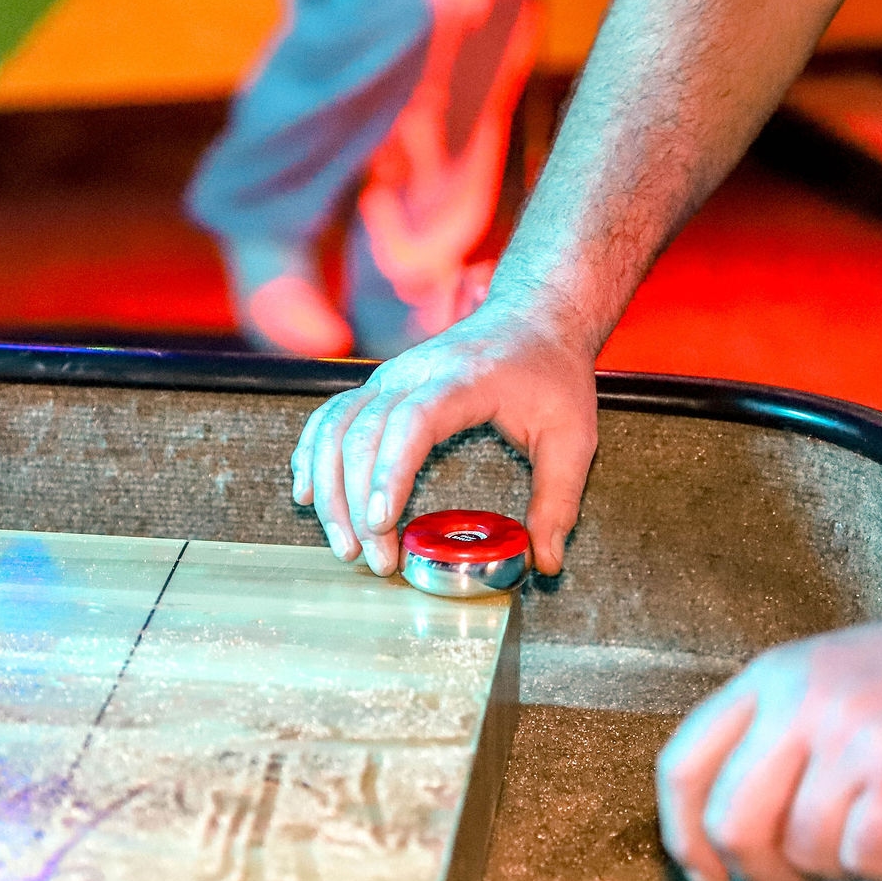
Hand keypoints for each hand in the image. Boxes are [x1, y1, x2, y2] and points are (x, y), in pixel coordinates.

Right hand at [291, 299, 599, 575]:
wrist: (533, 317)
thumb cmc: (551, 374)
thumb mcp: (574, 438)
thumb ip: (558, 501)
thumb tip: (544, 563)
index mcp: (463, 380)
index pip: (411, 423)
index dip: (387, 473)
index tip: (380, 523)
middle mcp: (415, 373)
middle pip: (361, 432)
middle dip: (353, 501)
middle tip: (371, 558)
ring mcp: (390, 376)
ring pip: (334, 425)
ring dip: (327, 487)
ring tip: (342, 542)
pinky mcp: (379, 386)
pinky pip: (330, 416)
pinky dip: (310, 454)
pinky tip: (307, 493)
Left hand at [656, 582, 881, 880]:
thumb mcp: (828, 679)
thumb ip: (776, 736)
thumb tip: (732, 833)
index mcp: (769, 680)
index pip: (685, 767)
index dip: (684, 837)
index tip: (707, 875)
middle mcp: (798, 704)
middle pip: (733, 825)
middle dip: (764, 872)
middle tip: (806, 875)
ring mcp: (851, 736)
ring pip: (802, 850)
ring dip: (838, 870)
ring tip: (875, 847)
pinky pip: (863, 858)